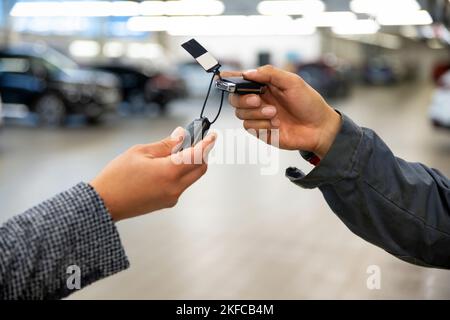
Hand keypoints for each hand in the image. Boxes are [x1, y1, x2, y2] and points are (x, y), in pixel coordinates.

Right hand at [90, 127, 215, 220]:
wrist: (105, 203)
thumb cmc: (117, 176)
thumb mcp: (140, 152)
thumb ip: (165, 144)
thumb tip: (182, 135)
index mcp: (169, 172)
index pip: (198, 155)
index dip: (207, 143)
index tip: (212, 135)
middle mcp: (175, 187)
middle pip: (200, 168)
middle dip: (202, 153)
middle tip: (195, 140)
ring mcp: (172, 197)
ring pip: (192, 177)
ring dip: (191, 163)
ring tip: (177, 150)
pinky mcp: (167, 203)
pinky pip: (181, 185)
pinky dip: (181, 173)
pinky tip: (167, 165)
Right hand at [225, 65, 341, 158]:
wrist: (319, 128)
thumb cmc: (309, 103)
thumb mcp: (292, 82)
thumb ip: (270, 74)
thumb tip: (248, 72)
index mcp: (265, 85)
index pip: (241, 80)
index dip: (229, 79)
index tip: (222, 78)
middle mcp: (259, 100)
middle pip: (234, 98)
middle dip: (243, 99)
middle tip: (258, 100)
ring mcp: (259, 116)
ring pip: (240, 114)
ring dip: (257, 114)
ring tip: (275, 114)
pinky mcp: (261, 131)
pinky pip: (249, 127)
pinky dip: (262, 125)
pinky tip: (277, 125)